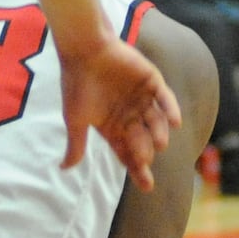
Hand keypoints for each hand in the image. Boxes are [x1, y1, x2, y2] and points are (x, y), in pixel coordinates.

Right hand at [59, 37, 179, 191]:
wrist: (83, 51)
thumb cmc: (76, 85)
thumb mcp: (74, 119)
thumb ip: (76, 144)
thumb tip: (64, 168)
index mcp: (111, 126)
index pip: (127, 152)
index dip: (137, 169)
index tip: (147, 186)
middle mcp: (129, 115)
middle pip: (143, 141)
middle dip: (145, 152)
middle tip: (144, 157)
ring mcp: (141, 98)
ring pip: (156, 122)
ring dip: (160, 133)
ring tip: (160, 142)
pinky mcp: (151, 82)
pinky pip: (165, 99)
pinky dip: (171, 110)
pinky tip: (175, 122)